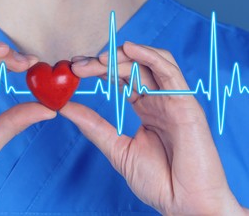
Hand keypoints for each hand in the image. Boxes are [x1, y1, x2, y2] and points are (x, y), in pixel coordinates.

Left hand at [62, 42, 244, 214]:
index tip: (74, 68)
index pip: (121, 77)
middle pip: (132, 67)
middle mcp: (159, 98)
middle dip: (103, 62)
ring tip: (98, 60)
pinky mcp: (186, 104)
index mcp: (146, 106)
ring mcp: (173, 99)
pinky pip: (169, 72)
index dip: (98, 69)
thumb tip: (64, 106)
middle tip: (78, 66)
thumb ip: (92, 125)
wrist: (184, 204)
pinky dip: (150, 56)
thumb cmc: (158, 180)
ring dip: (122, 56)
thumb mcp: (116, 148)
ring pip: (149, 63)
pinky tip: (129, 49)